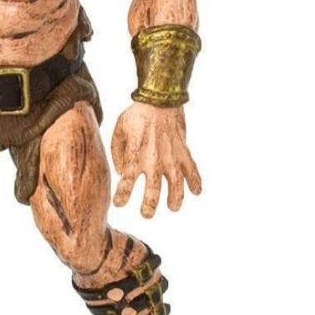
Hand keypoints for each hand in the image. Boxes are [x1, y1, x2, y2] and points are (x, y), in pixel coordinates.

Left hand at [111, 102, 201, 217]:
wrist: (160, 100)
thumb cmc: (136, 116)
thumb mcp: (119, 131)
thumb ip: (118, 153)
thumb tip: (122, 172)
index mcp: (135, 155)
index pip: (127, 181)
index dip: (122, 195)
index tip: (119, 203)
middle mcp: (154, 159)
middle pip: (153, 190)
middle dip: (149, 205)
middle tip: (146, 214)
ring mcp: (171, 157)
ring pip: (176, 185)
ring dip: (175, 199)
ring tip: (172, 208)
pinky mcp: (183, 152)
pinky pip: (192, 171)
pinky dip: (196, 182)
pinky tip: (196, 192)